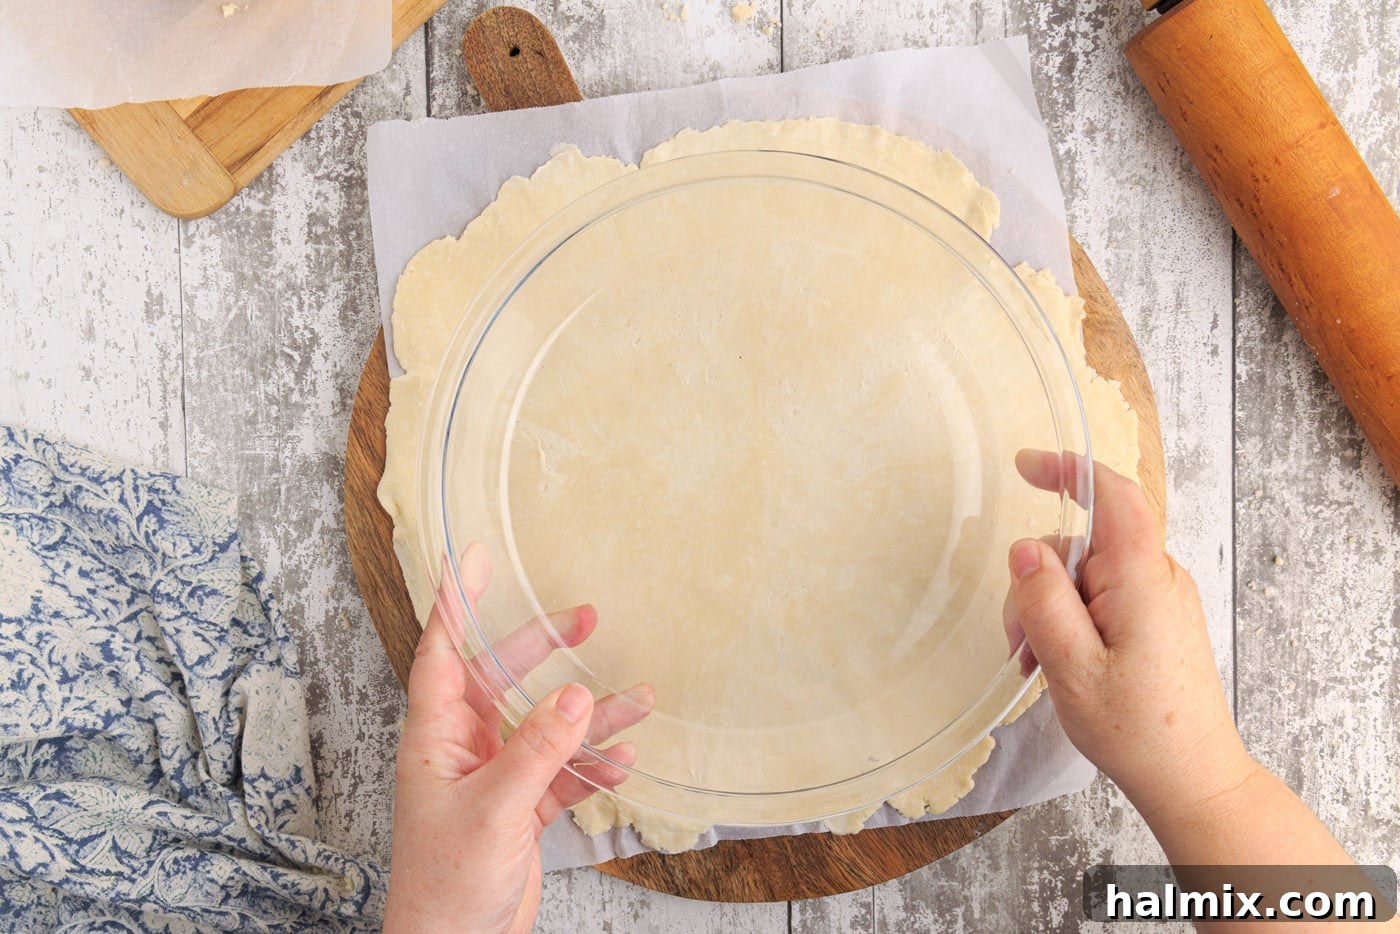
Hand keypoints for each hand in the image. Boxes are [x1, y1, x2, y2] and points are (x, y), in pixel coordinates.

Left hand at [384, 544, 653, 933]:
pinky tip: (623, 759)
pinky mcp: (521, 808)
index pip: (442, 652)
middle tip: (585, 618)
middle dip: (542, 647)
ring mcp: (494, 778)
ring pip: (545, 726)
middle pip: (502, 678)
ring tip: (637, 698)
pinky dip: (593, 764)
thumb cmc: (445, 887)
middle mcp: (462, 749)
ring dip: (589, 714)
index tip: (474, 558)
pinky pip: (563, 771)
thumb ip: (537, 750)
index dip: (456, 603)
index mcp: (436, 738)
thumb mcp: (494, 810)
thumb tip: (576, 696)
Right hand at [1005, 452, 1256, 817]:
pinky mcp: (1157, 621)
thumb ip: (1044, 601)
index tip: (1026, 465)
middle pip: (1084, 545)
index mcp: (1142, 580)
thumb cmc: (1139, 731)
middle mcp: (1158, 579)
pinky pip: (1102, 599)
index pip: (1115, 497)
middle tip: (1019, 640)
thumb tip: (1025, 548)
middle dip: (1039, 582)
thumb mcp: (1072, 667)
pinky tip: (1059, 664)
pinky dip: (1072, 623)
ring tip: (1039, 665)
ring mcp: (1160, 600)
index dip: (1071, 469)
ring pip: (1086, 576)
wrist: (1193, 779)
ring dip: (1051, 611)